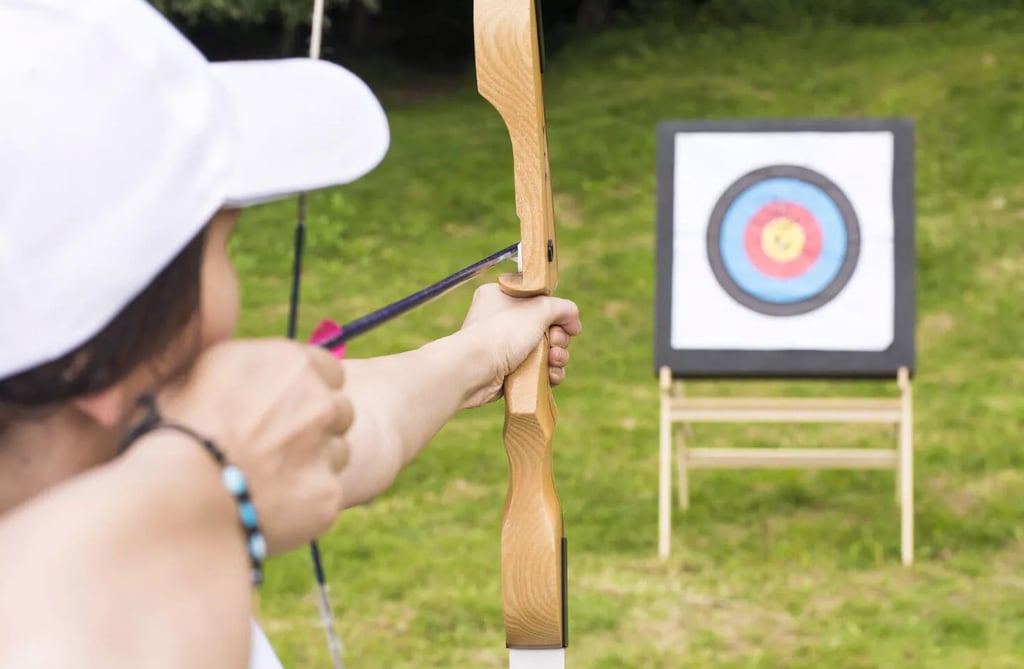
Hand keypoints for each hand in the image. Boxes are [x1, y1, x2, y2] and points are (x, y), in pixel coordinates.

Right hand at [154, 339, 352, 555]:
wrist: (180, 491)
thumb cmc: (174, 429)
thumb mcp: (200, 374)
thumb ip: (244, 369)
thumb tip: (248, 375)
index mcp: (290, 362)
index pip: (327, 369)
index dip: (309, 388)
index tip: (288, 405)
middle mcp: (319, 400)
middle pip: (339, 410)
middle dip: (317, 425)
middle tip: (279, 446)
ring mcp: (327, 449)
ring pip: (338, 453)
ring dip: (313, 464)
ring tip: (268, 480)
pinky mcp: (328, 495)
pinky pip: (326, 496)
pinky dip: (304, 504)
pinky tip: (268, 509)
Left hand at [459, 283, 581, 407]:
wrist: (473, 370)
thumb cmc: (501, 333)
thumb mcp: (539, 309)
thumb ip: (563, 308)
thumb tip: (574, 322)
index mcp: (503, 296)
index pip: (539, 299)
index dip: (556, 312)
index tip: (566, 322)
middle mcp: (503, 320)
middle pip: (547, 327)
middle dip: (559, 338)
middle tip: (554, 343)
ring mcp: (505, 347)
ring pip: (546, 350)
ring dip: (557, 357)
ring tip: (553, 360)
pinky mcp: (509, 371)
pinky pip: (538, 370)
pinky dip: (548, 373)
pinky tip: (550, 375)